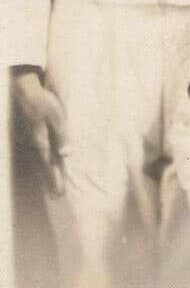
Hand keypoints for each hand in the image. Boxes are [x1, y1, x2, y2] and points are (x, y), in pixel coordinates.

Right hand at [11, 71, 68, 196]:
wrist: (24, 91)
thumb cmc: (43, 102)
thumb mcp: (57, 116)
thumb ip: (61, 136)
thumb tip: (65, 154)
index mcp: (41, 141)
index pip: (50, 164)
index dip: (55, 178)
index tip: (59, 192)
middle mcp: (33, 145)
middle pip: (43, 167)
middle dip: (50, 182)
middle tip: (56, 196)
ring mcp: (28, 141)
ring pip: (37, 163)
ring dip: (44, 176)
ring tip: (50, 189)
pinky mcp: (28, 136)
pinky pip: (34, 155)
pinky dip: (39, 165)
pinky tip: (42, 169)